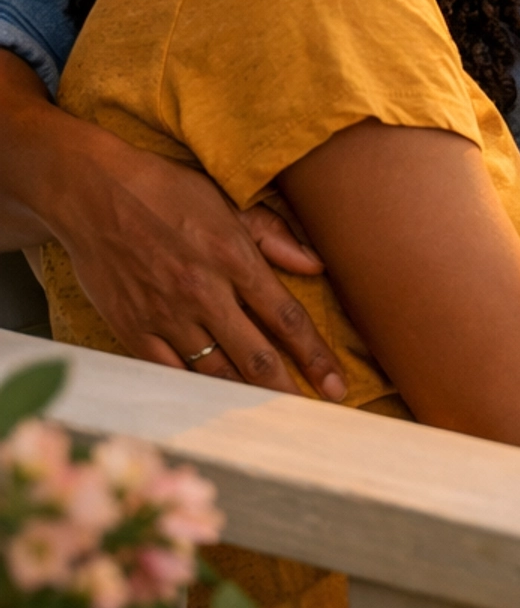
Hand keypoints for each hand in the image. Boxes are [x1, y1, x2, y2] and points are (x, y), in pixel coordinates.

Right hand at [50, 142, 346, 399]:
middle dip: (290, 389)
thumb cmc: (165, 190)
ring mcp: (167, 315)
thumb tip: (316, 265)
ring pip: (216, 372)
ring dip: (247, 398)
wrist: (93, 193)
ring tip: (272, 417)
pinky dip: (195, 392)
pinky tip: (215, 407)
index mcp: (233, 257)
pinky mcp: (134, 329)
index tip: (337, 383)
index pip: (286, 317)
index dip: (315, 355)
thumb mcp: (226, 201)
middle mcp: (204, 292)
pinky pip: (171, 373)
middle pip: (256, 355)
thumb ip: (273, 236)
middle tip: (316, 414)